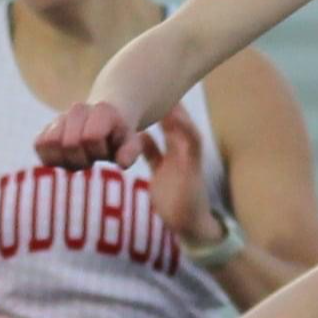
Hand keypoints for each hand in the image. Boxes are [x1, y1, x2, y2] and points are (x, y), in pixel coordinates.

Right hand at [35, 101, 141, 169]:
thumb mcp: (131, 143)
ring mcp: (59, 118)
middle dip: (82, 159)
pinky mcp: (44, 130)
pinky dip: (50, 158)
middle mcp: (78, 109)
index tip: (106, 152)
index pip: (90, 137)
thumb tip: (122, 164)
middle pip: (70, 144)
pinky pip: (38, 145)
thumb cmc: (118, 136)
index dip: (98, 151)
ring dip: (65, 160)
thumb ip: (130, 152)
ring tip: (79, 157)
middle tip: (92, 158)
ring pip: (49, 143)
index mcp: (102, 111)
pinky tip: (66, 158)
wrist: (104, 121)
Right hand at [140, 104, 221, 242]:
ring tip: (139, 104)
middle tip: (152, 89)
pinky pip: (152, 151)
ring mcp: (173, 162)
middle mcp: (184, 155)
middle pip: (175, 126)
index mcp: (190, 155)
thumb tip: (184, 138)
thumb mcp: (186, 185)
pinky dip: (142, 141)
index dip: (177, 113)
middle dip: (166, 108)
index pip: (185, 127)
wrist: (189, 228)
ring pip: (163, 135)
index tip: (167, 96)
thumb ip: (185, 162)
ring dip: (154, 120)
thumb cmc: (189, 209)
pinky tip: (127, 132)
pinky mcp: (163, 172)